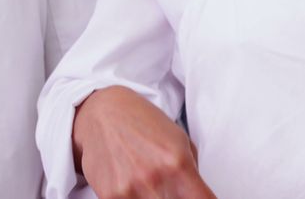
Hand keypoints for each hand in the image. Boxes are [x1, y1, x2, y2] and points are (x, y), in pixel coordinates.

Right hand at [73, 86, 216, 198]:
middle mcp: (154, 179)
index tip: (201, 197)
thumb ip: (193, 172)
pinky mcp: (108, 196)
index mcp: (178, 163)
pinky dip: (135, 197)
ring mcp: (129, 191)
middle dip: (178, 197)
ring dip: (156, 197)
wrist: (103, 113)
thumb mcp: (180, 140)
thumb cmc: (143, 123)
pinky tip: (132, 183)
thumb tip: (198, 195)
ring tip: (150, 181)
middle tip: (173, 186)